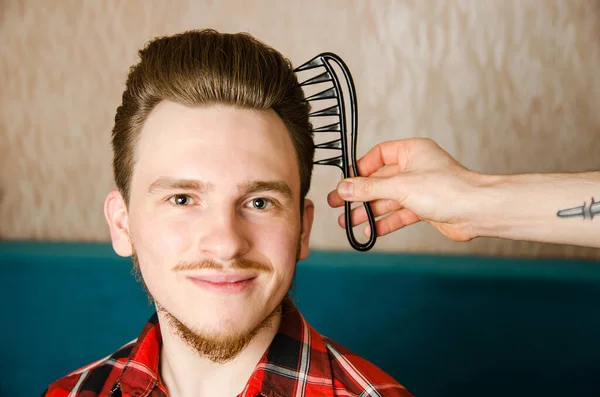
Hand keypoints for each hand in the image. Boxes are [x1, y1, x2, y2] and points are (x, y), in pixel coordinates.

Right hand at [327, 138, 481, 241]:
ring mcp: (419, 188)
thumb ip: (369, 188)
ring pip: (387, 199)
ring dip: (368, 211)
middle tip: (338, 205)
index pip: (378, 155)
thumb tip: (344, 188)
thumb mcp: (400, 186)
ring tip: (349, 222)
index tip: (346, 182)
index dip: (360, 169)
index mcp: (411, 151)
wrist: (476, 212)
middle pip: (379, 180)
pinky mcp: (424, 207)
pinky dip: (384, 222)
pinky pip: (398, 214)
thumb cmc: (448, 189)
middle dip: (359, 195)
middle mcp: (414, 168)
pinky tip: (370, 231)